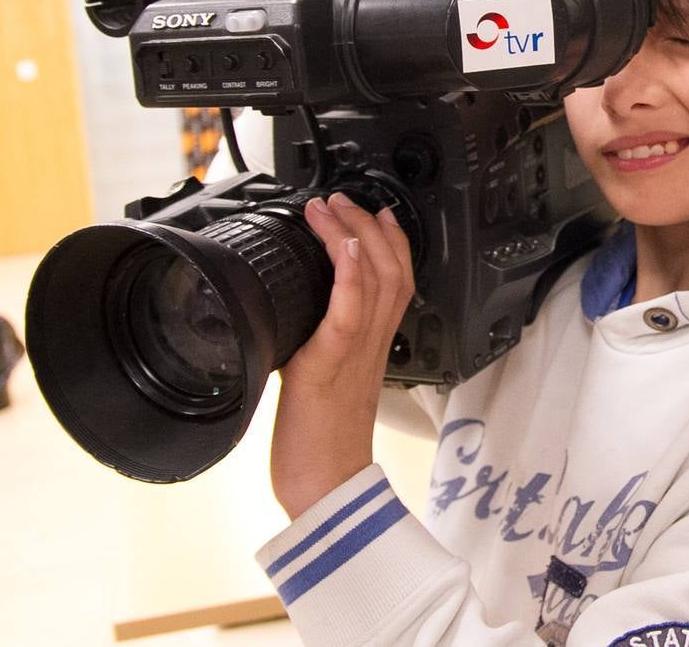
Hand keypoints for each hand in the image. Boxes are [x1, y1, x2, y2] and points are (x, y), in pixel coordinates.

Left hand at [270, 193, 413, 518]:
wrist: (326, 489)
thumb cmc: (323, 445)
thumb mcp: (323, 381)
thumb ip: (320, 346)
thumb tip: (294, 319)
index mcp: (369, 346)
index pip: (394, 280)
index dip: (391, 241)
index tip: (375, 212)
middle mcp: (371, 343)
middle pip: (392, 268)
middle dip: (370, 225)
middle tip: (345, 199)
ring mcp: (354, 351)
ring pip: (377, 279)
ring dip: (355, 235)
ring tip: (332, 208)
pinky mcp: (330, 364)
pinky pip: (350, 312)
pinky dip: (351, 275)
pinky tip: (343, 249)